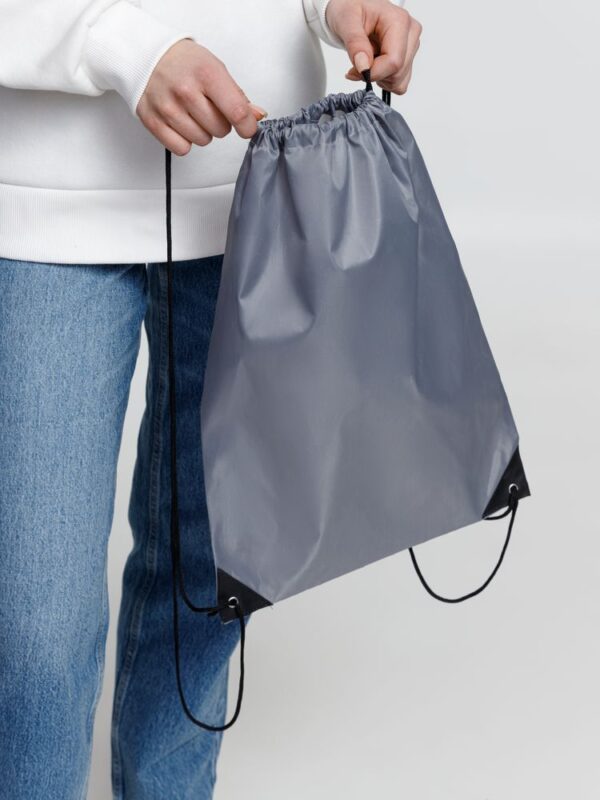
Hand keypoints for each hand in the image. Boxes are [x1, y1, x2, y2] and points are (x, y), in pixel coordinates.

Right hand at [136, 39, 266, 154]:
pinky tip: (180, 123)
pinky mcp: (153, 122)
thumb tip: (256, 115)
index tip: (247, 127)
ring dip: (202, 131)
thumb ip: (237, 95)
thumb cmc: (184, 63)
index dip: (247, 126)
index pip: (237, 112)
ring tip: (192, 113)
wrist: (147, 55)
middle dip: (220, 123)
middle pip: (221, 130)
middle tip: (209, 108)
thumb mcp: (214, 68)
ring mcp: (168, 107)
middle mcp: (186, 91)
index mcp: (206, 73)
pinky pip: (182, 148)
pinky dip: (184, 140)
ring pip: (202, 141)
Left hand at [325, 0, 421, 94]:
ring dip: (379, 78)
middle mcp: (410, 32)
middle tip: (357, 63)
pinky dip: (384, 80)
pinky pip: (399, 83)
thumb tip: (364, 67)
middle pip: (398, 73)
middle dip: (375, 75)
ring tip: (367, 60)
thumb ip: (355, 43)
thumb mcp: (346, 21)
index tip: (355, 70)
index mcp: (399, 21)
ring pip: (399, 81)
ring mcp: (411, 46)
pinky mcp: (408, 58)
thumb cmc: (349, 8)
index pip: (394, 62)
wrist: (351, 8)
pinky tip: (375, 65)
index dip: (374, 73)